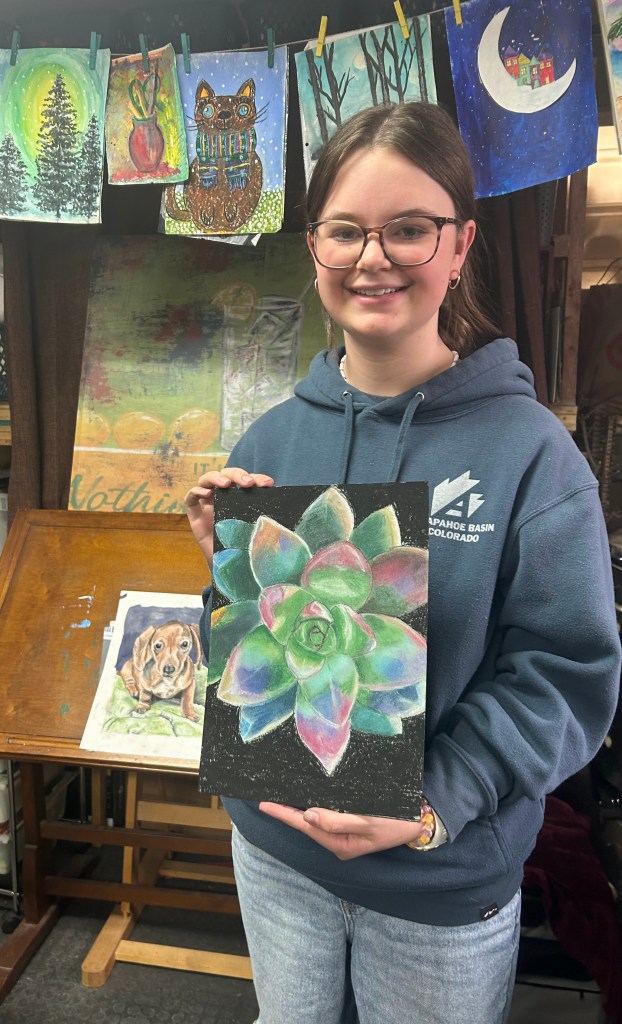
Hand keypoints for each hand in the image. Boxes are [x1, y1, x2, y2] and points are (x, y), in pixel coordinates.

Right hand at [184, 467, 273, 566]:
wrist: (231, 569)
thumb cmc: (246, 547)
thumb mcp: (257, 529)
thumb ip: (264, 517)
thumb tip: (283, 505)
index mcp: (240, 497)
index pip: (247, 481)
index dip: (257, 478)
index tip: (268, 484)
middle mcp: (223, 497)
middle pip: (226, 475)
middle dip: (238, 475)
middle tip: (248, 483)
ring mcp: (207, 505)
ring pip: (206, 480)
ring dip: (216, 478)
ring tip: (226, 484)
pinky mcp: (195, 515)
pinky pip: (190, 498)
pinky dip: (196, 491)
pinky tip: (207, 494)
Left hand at [259, 802, 427, 859]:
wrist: (422, 820)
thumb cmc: (397, 820)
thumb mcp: (368, 822)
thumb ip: (337, 820)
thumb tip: (308, 815)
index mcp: (341, 845)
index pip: (305, 826)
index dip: (284, 814)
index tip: (264, 804)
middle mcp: (339, 843)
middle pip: (307, 825)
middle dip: (287, 812)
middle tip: (266, 798)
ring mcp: (346, 836)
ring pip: (316, 821)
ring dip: (298, 809)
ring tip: (279, 797)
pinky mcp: (352, 826)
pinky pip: (327, 817)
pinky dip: (314, 807)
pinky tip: (306, 799)